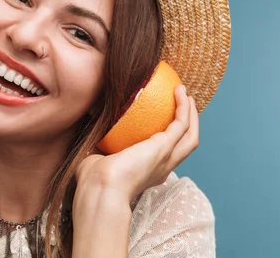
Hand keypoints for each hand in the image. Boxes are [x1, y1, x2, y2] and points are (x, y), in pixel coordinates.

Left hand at [75, 85, 198, 201]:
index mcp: (147, 173)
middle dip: (188, 125)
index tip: (162, 121)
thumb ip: (96, 141)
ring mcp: (166, 159)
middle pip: (185, 146)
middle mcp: (161, 168)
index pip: (163, 156)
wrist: (101, 189)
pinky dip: (184, 107)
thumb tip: (88, 120)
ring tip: (186, 95)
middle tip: (185, 104)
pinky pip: (181, 123)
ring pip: (190, 137)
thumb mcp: (95, 156)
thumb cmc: (92, 180)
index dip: (168, 139)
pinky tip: (179, 91)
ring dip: (191, 115)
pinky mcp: (165, 147)